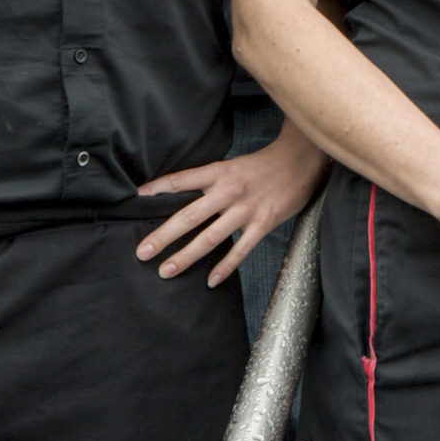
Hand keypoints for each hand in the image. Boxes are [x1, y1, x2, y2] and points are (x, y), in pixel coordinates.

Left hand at [135, 129, 330, 284]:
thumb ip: (212, 182)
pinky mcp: (264, 222)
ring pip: (210, 237)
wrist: (302, 160)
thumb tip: (187, 199)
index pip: (182, 180)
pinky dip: (225, 266)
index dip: (159, 187)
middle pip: (190, 216)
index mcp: (219, 173)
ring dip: (187, 255)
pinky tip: (211, 280)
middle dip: (164, 236)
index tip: (137, 196)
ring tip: (166, 270)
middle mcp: (229, 191)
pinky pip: (241, 249)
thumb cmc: (264, 165)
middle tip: (142, 252)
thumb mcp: (233, 166)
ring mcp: (246, 209)